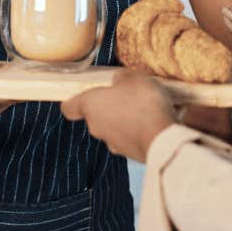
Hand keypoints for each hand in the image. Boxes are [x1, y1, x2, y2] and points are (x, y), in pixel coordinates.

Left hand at [62, 71, 178, 163]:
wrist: (161, 139)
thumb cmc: (143, 104)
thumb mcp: (134, 78)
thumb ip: (122, 77)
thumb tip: (119, 80)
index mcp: (91, 106)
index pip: (69, 108)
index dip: (73, 101)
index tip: (79, 96)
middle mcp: (96, 127)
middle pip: (96, 116)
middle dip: (110, 106)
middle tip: (126, 95)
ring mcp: (113, 143)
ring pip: (114, 128)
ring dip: (125, 120)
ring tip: (146, 109)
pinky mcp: (129, 153)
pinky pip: (130, 138)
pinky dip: (138, 131)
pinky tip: (154, 123)